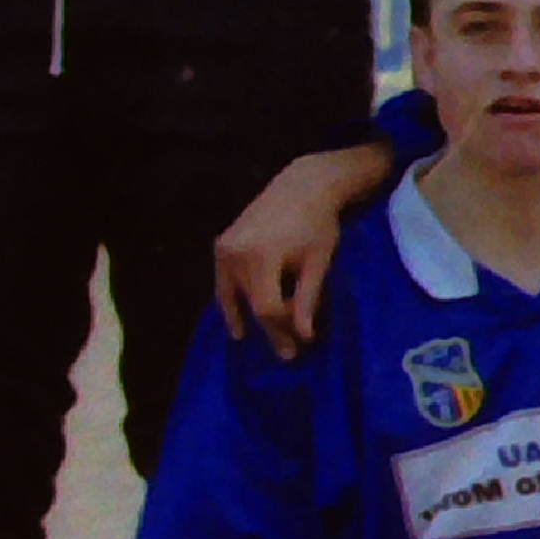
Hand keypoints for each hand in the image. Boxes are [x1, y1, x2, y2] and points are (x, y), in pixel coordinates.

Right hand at [214, 144, 395, 354]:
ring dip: (250, 319)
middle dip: (272, 328)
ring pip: (235, 296)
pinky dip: (232, 304)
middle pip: (251, 303)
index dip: (283, 328)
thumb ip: (307, 299)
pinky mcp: (221, 245)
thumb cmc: (318, 223)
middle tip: (289, 353)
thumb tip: (303, 336)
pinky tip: (240, 329)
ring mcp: (224, 248)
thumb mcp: (318, 263)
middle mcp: (234, 253)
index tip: (303, 343)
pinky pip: (224, 284)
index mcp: (260, 256)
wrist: (303, 186)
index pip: (267, 307)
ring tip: (267, 343)